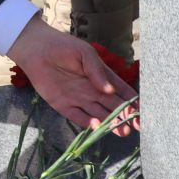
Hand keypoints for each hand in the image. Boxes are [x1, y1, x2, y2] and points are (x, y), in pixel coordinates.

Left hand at [8, 16, 138, 136]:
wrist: (36, 49)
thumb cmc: (63, 47)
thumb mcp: (85, 54)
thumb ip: (97, 71)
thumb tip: (110, 91)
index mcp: (102, 77)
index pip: (122, 92)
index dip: (133, 102)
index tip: (142, 111)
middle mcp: (93, 90)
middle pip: (113, 107)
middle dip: (125, 117)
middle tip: (134, 127)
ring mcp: (79, 99)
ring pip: (99, 115)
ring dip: (110, 123)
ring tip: (122, 131)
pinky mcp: (64, 106)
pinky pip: (79, 117)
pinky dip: (88, 123)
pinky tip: (98, 126)